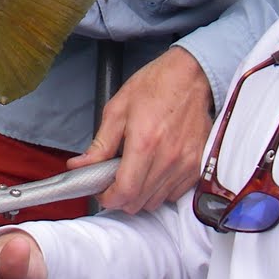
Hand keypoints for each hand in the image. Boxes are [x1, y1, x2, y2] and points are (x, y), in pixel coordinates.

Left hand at [70, 46, 211, 212]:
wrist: (191, 75)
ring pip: (157, 201)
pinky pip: (175, 194)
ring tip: (135, 172)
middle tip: (114, 180)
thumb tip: (80, 165)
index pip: (125, 192)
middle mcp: (168, 158)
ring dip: (141, 194)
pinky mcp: (198, 166)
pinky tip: (154, 170)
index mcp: (144, 143)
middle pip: (139, 202)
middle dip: (121, 197)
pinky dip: (161, 190)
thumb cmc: (155, 86)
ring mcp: (186, 164)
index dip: (109, 198)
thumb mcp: (118, 109)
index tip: (102, 192)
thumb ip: (100, 144)